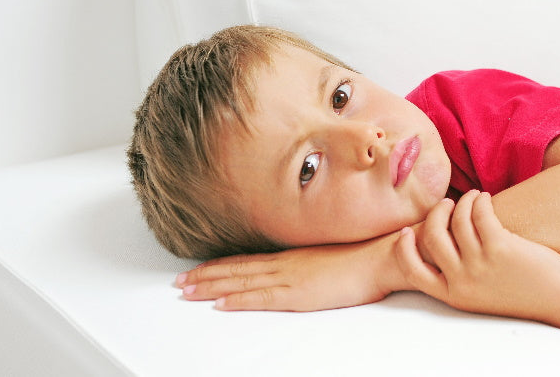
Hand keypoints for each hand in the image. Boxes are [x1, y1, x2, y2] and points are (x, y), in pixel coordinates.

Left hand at [176, 233, 408, 311]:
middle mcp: (285, 263)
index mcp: (292, 256)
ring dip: (211, 287)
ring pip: (241, 282)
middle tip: (179, 283)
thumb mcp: (330, 258)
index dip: (220, 266)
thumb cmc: (363, 257)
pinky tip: (220, 303)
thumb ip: (311, 264)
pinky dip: (238, 300)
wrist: (380, 256)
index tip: (197, 270)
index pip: (247, 261)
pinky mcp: (298, 293)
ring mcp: (289, 277)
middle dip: (205, 276)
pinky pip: (261, 298)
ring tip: (187, 292)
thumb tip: (302, 271)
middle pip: (237, 269)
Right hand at [395, 190, 559, 321]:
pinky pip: (480, 214)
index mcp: (454, 295)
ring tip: (473, 197)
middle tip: (446, 204)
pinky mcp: (501, 247)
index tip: (406, 232)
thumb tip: (440, 240)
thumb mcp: (481, 294)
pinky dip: (480, 201)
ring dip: (462, 202)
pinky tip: (486, 198)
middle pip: (432, 237)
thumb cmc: (522, 293)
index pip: (413, 272)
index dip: (404, 249)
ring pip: (457, 220)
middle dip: (435, 214)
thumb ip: (459, 275)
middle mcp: (462, 281)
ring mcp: (481, 265)